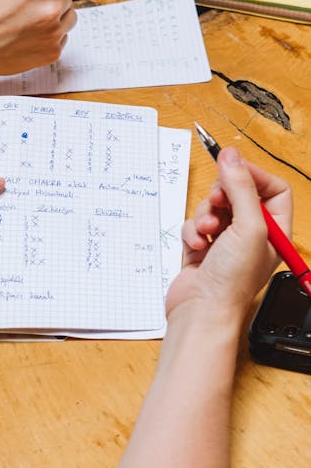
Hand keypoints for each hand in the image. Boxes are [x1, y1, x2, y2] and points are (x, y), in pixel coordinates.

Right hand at [166, 147, 292, 318]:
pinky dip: (192, 231)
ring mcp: (226, 241)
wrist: (201, 310)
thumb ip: (240, 187)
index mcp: (274, 230)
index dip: (254, 176)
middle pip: (238, 193)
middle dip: (223, 195)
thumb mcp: (247, 227)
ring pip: (213, 207)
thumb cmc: (233, 281)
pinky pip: (194, 224)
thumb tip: (231, 156)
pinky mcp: (202, 247)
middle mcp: (252, 234)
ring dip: (205, 214)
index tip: (234, 169)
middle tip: (218, 202)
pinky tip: (197, 246)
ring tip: (206, 230)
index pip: (272, 188)